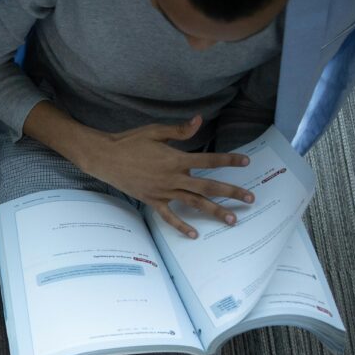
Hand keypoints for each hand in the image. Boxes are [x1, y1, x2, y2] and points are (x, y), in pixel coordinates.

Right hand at [79, 115, 255, 237]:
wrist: (104, 158)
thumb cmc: (129, 142)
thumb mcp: (155, 131)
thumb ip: (179, 130)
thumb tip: (199, 120)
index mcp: (175, 159)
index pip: (209, 160)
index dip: (229, 160)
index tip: (246, 162)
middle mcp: (173, 178)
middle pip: (208, 186)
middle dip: (231, 192)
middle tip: (250, 199)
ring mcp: (163, 192)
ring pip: (194, 203)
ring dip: (215, 211)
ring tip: (232, 220)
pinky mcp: (152, 200)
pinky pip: (169, 216)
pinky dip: (182, 226)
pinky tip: (195, 234)